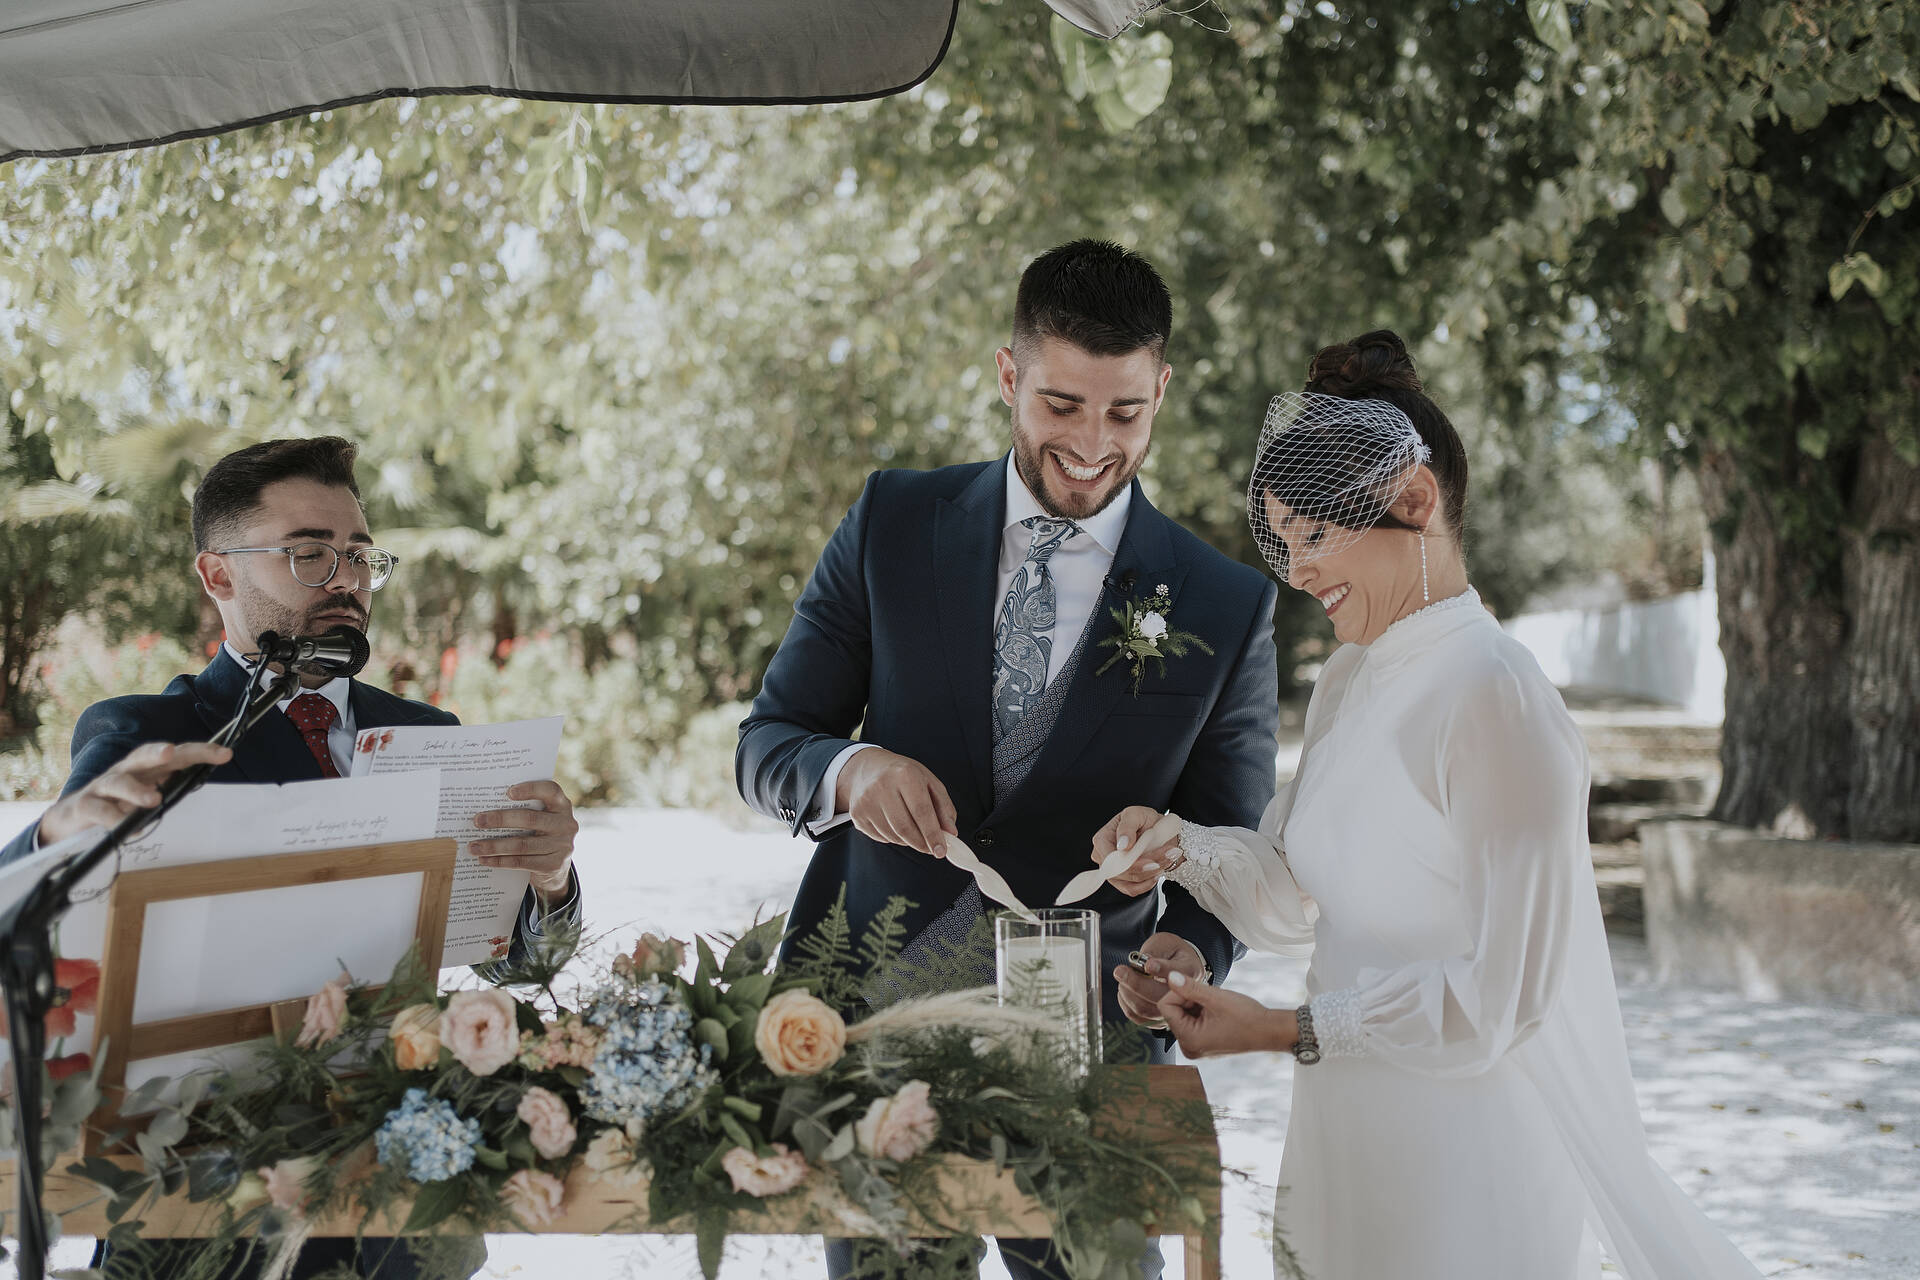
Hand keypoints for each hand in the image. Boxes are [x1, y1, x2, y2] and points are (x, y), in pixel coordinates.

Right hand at [37, 741, 233, 844]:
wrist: (71, 819)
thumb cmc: (117, 804)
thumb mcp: (145, 796)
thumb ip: (168, 790)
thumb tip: (196, 783)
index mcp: (146, 768)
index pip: (175, 756)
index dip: (199, 752)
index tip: (225, 753)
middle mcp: (125, 771)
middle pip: (143, 755)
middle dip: (158, 751)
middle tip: (171, 752)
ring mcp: (103, 786)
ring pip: (118, 781)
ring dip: (136, 790)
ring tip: (153, 799)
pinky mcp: (84, 805)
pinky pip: (98, 810)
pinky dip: (112, 819)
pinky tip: (125, 827)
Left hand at [471, 779, 577, 902]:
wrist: (556, 867)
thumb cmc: (540, 833)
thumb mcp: (540, 818)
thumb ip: (524, 809)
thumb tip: (486, 807)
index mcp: (561, 805)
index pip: (550, 791)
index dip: (531, 789)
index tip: (508, 792)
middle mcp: (566, 824)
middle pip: (530, 819)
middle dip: (500, 819)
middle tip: (477, 821)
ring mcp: (561, 846)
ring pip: (521, 844)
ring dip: (494, 846)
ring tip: (474, 846)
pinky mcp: (553, 865)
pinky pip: (521, 862)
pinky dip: (499, 861)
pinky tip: (484, 859)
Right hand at [834, 748, 956, 857]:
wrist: (866, 769)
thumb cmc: (901, 775)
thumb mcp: (928, 782)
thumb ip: (943, 806)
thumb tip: (951, 832)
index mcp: (904, 774)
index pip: (921, 811)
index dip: (933, 834)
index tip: (941, 850)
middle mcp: (882, 786)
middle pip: (905, 828)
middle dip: (922, 844)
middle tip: (932, 848)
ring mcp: (866, 802)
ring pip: (894, 836)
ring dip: (909, 842)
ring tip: (914, 831)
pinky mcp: (857, 815)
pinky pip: (882, 838)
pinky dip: (895, 839)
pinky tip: (896, 826)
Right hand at [1090, 806, 1182, 896]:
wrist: (1158, 831)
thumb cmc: (1144, 820)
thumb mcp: (1136, 814)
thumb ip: (1127, 826)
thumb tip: (1122, 845)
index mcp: (1102, 839)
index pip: (1110, 859)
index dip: (1130, 863)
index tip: (1152, 862)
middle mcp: (1103, 857)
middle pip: (1122, 872)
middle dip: (1147, 867)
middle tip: (1169, 856)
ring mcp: (1112, 871)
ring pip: (1130, 882)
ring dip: (1152, 874)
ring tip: (1168, 858)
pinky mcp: (1122, 881)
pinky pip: (1132, 890)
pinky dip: (1148, 883)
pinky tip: (1159, 871)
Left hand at [1111, 931, 1205, 1027]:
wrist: (1175, 964)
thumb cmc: (1169, 951)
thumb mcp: (1164, 943)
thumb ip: (1154, 952)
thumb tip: (1145, 965)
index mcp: (1189, 972)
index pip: (1175, 974)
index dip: (1160, 969)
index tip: (1147, 964)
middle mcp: (1184, 994)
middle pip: (1158, 997)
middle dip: (1135, 984)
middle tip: (1120, 971)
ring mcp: (1172, 1010)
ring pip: (1145, 1009)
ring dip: (1128, 993)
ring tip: (1123, 978)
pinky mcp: (1158, 1020)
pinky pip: (1138, 1017)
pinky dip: (1126, 1003)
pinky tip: (1126, 990)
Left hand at [1156, 971, 1297, 1059]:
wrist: (1269, 1032)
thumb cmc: (1246, 1017)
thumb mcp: (1215, 997)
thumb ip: (1189, 987)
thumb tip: (1170, 976)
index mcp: (1189, 1040)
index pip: (1166, 1006)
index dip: (1179, 992)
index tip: (1199, 990)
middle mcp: (1189, 1048)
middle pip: (1172, 1012)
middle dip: (1188, 1000)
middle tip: (1210, 999)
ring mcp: (1195, 1048)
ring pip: (1182, 1016)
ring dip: (1195, 1005)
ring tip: (1216, 1007)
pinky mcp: (1202, 1045)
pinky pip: (1191, 1023)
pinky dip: (1200, 1013)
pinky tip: (1217, 1013)